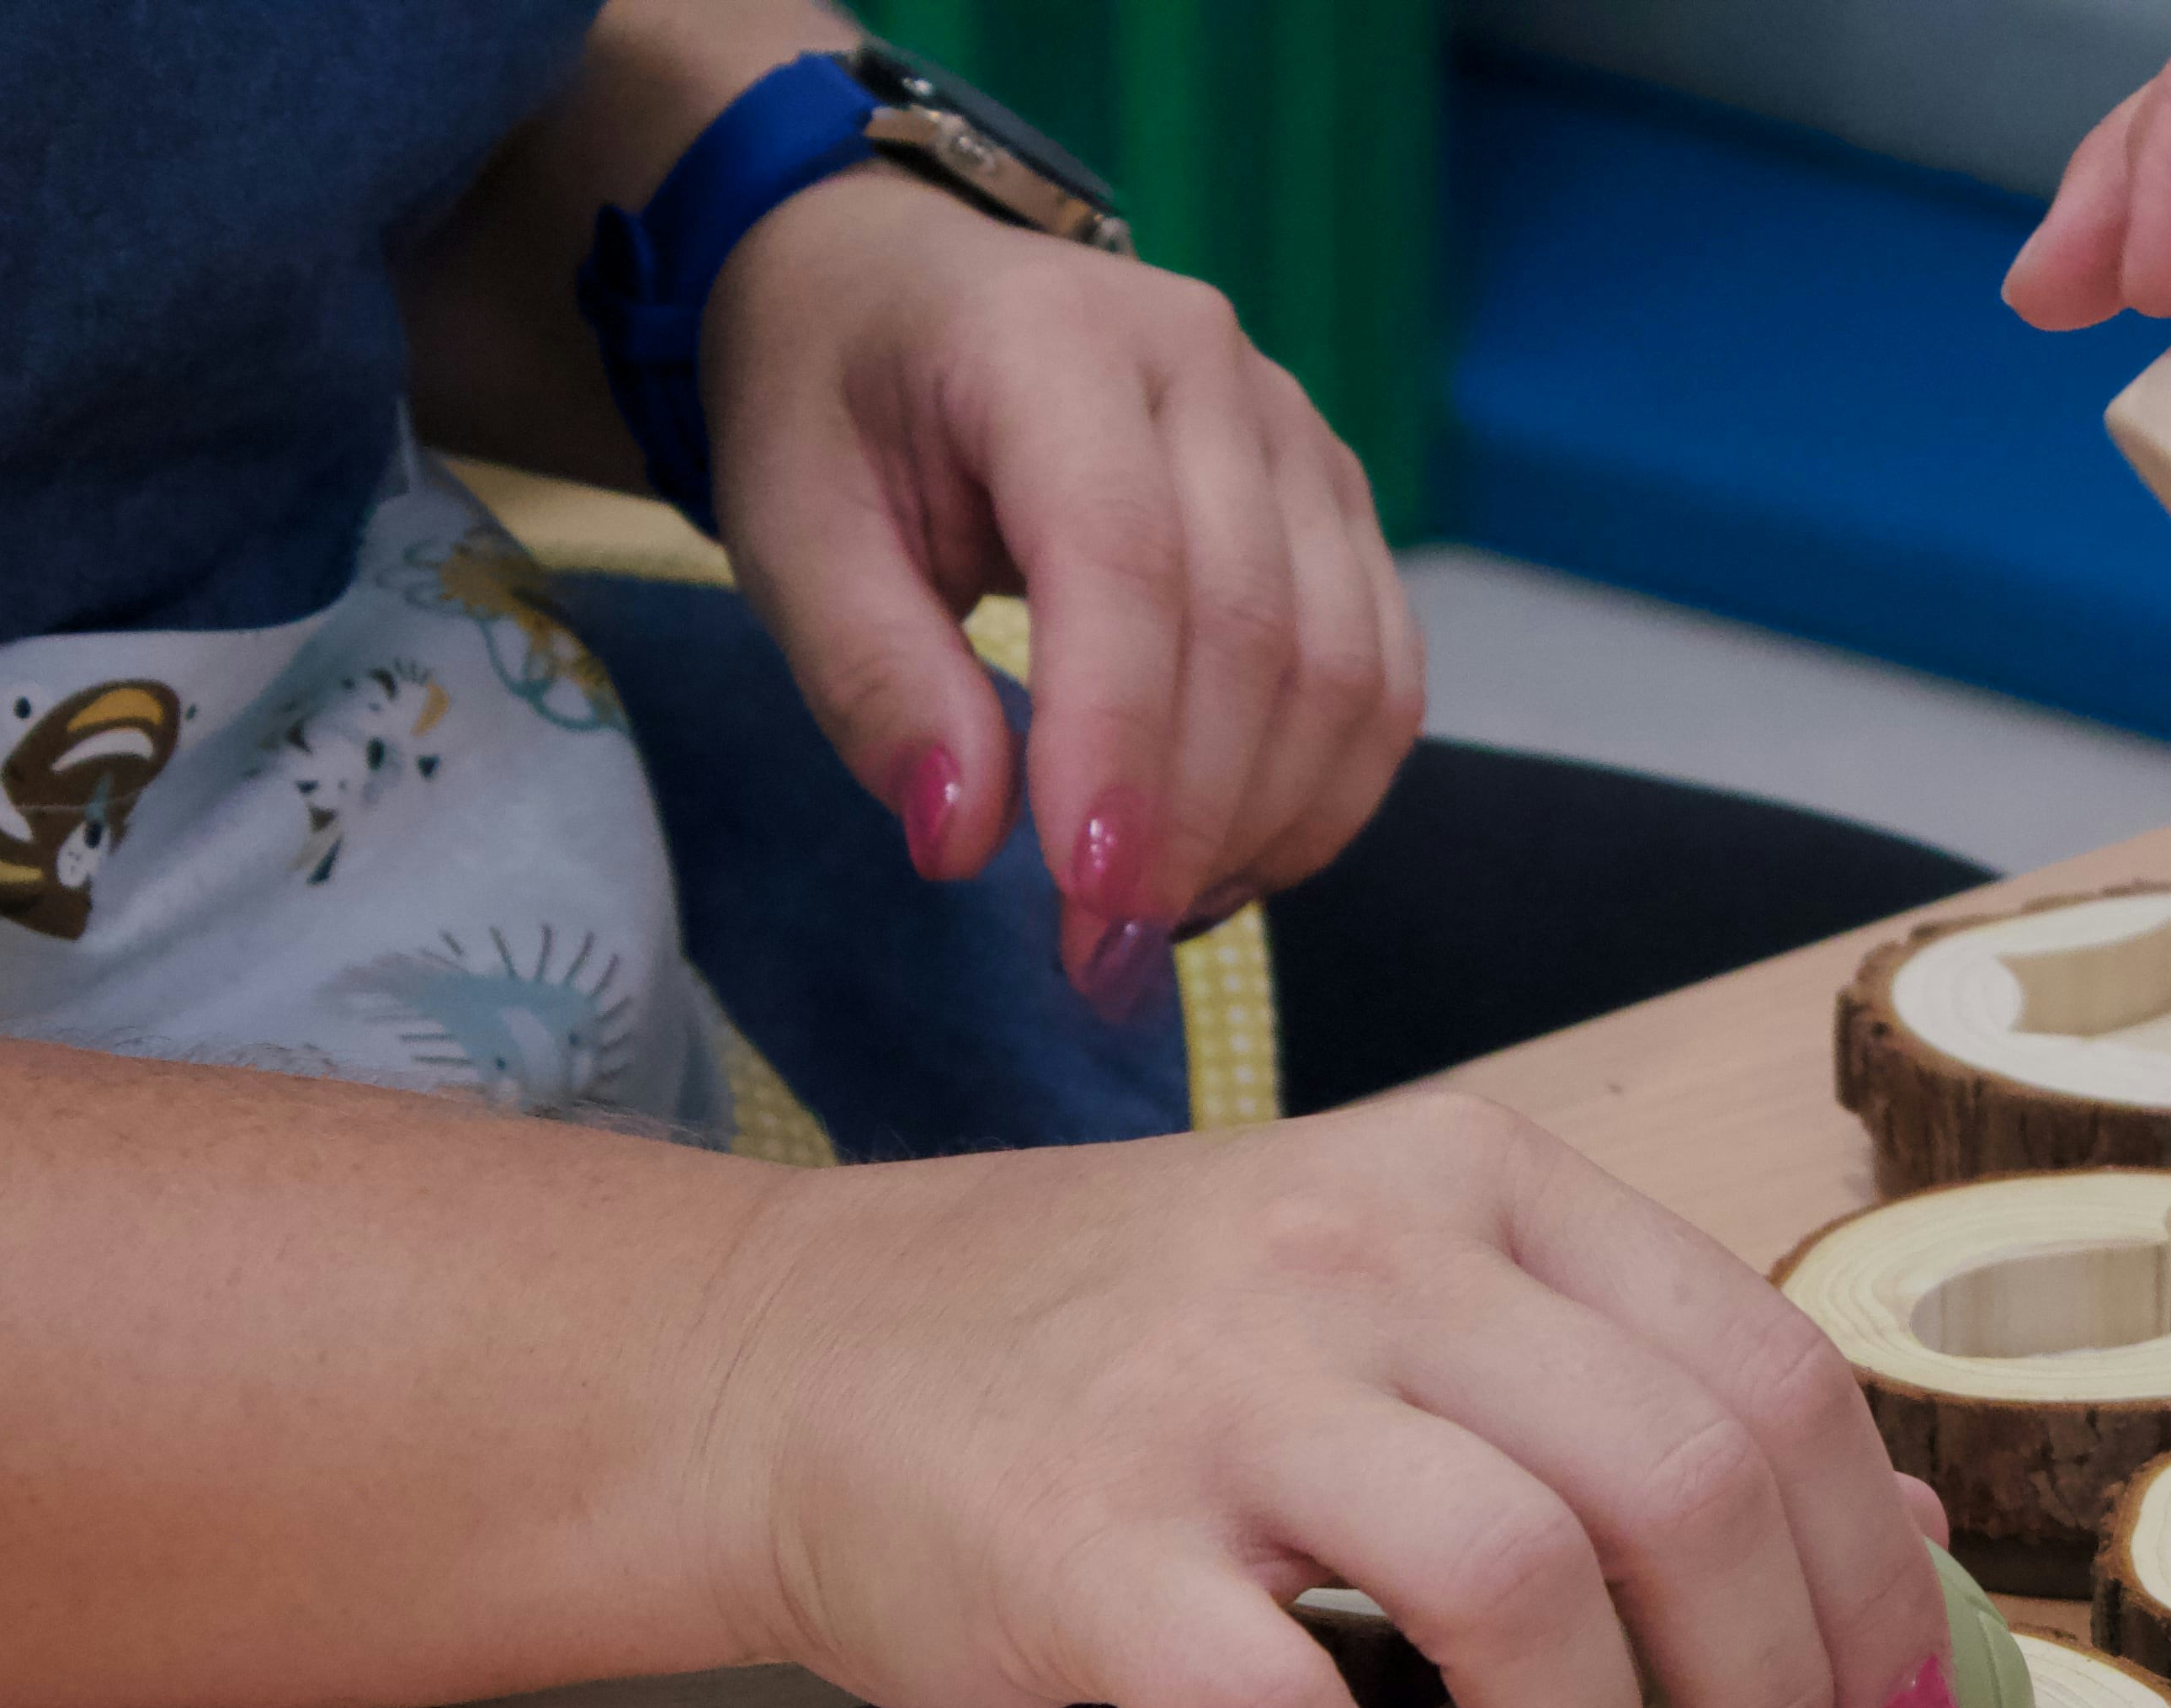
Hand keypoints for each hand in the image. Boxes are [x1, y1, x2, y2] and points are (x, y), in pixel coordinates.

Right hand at [686, 1095, 1960, 1707]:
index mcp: (1477, 1181)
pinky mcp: (1079, 1542)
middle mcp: (1362, 1254)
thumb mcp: (1410, 1298)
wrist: (798, 1355)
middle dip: (1768, 1691)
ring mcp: (1216, 1391)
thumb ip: (1633, 1390)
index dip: (1874, 1580)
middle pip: (1683, 1482)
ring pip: (1524, 1588)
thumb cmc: (1143, 1358)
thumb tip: (1901, 1542)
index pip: (1770, 1374)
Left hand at [699, 170, 1423, 1021]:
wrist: (900, 291)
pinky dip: (1319, 799)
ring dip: (1266, 828)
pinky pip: (1380, 679)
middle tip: (1098, 953)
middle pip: (1256, 632)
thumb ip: (872, 679)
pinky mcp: (1339, 510)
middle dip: (1190, 823)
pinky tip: (1223, 861)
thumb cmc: (835, 409)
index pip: (1127, 559)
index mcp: (1053, 340)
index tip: (1083, 894)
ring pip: (1343, 670)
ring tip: (1152, 916)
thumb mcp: (790, 530)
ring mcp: (1299, 437)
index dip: (1122, 742)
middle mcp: (1208, 369)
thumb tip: (964, 841)